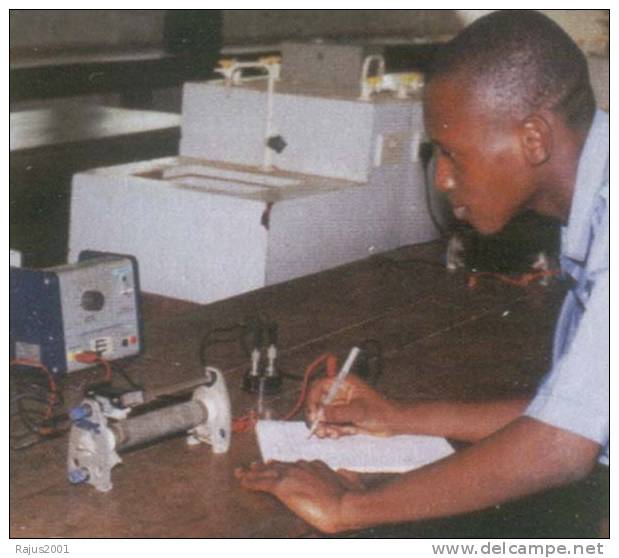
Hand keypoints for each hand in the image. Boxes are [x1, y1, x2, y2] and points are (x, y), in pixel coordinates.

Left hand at [235, 460, 364, 533]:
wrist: (344, 504)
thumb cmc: (349, 498)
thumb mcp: (349, 482)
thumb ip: (344, 476)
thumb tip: (345, 473)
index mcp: (315, 465)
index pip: (295, 464)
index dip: (283, 465)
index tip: (277, 464)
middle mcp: (301, 466)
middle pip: (278, 465)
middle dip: (265, 466)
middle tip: (254, 465)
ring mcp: (291, 475)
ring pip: (266, 472)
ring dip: (252, 472)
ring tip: (242, 472)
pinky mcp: (283, 486)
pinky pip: (261, 483)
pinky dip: (250, 481)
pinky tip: (242, 481)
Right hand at [305, 374, 399, 438]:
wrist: (392, 423)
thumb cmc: (380, 411)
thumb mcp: (358, 411)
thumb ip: (338, 413)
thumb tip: (319, 414)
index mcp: (343, 383)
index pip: (319, 387)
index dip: (312, 399)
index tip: (313, 413)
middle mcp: (339, 393)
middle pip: (317, 403)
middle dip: (317, 418)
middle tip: (319, 430)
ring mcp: (340, 406)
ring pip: (322, 416)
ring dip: (324, 427)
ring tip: (334, 434)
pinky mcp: (342, 418)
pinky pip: (330, 424)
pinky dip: (332, 431)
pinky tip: (342, 433)